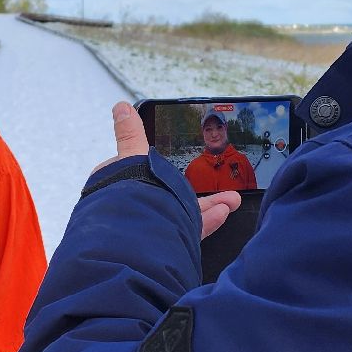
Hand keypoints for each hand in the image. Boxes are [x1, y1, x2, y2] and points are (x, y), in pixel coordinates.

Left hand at [89, 102, 240, 238]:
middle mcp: (136, 211)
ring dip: (209, 206)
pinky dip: (206, 222)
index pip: (147, 177)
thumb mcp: (132, 157)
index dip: (167, 172)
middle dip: (199, 194)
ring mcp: (152, 229)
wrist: (132, 239)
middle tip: (221, 192)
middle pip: (171, 197)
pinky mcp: (167, 244)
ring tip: (231, 201)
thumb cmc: (126, 197)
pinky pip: (189, 230)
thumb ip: (130, 135)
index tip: (186, 171)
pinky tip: (223, 212)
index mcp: (122, 190)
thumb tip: (121, 107)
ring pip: (184, 214)